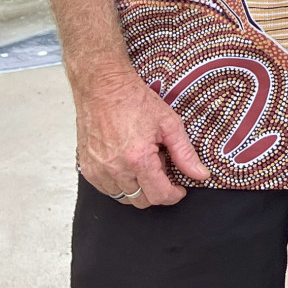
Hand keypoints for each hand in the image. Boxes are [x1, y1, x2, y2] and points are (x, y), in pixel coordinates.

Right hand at [75, 67, 209, 207]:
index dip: (174, 195)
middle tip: (161, 167)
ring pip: (123, 197)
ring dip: (137, 188)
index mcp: (137, 159)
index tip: (180, 189)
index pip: (159, 195)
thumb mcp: (169, 123)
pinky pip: (106, 189)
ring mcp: (97, 170)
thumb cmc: (134, 101)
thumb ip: (185, 153)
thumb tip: (201, 174)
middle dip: (156, 191)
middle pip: (141, 200)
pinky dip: (119, 183)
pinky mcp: (86, 167)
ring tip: (143, 162)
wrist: (102, 87)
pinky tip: (126, 163)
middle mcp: (114, 169)